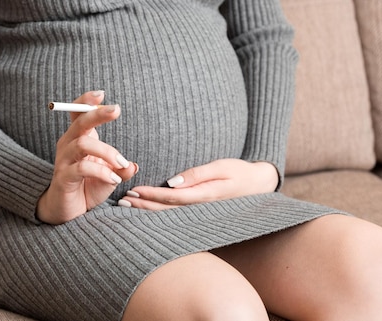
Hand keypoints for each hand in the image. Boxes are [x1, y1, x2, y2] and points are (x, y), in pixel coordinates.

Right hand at [36, 91, 137, 223]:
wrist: (68, 211)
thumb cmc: (88, 187)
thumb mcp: (109, 176)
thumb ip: (121, 169)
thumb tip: (133, 166)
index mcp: (79, 138)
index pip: (77, 113)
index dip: (86, 101)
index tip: (101, 94)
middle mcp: (68, 145)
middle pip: (79, 122)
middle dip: (98, 114)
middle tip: (116, 109)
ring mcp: (64, 161)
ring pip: (83, 145)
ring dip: (107, 152)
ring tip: (122, 163)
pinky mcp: (63, 178)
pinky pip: (82, 168)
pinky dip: (102, 171)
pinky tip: (114, 178)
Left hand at [119, 159, 277, 210]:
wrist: (259, 185)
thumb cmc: (240, 171)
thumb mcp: (221, 166)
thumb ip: (197, 174)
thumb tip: (172, 182)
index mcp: (204, 196)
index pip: (171, 198)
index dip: (151, 195)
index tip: (133, 191)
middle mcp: (200, 208)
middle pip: (166, 210)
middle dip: (143, 207)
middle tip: (122, 202)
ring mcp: (200, 212)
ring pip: (169, 215)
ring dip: (147, 211)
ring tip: (127, 207)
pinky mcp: (199, 212)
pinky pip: (176, 214)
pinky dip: (158, 212)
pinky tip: (145, 210)